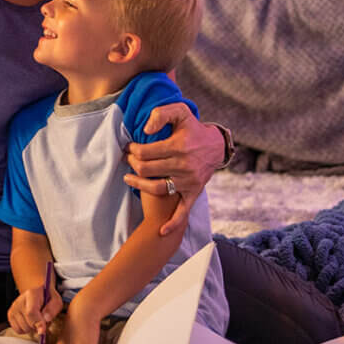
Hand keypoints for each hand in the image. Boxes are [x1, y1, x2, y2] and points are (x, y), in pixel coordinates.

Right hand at [8, 285, 62, 337]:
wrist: (38, 292)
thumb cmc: (48, 297)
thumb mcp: (56, 300)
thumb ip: (52, 309)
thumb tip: (46, 319)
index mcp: (31, 294)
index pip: (31, 312)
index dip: (37, 323)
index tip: (42, 331)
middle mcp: (19, 300)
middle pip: (27, 323)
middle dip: (37, 326)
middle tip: (43, 320)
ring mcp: (13, 308)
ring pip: (23, 329)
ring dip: (32, 328)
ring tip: (36, 320)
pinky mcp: (10, 314)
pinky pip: (18, 330)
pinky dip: (25, 329)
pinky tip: (29, 322)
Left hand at [124, 105, 223, 235]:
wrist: (216, 146)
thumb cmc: (193, 128)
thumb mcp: (180, 112)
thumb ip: (161, 114)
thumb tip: (145, 130)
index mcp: (178, 146)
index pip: (145, 151)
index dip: (132, 150)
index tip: (129, 148)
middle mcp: (183, 165)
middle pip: (147, 169)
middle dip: (132, 163)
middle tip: (127, 159)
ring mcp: (188, 181)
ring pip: (156, 188)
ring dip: (138, 184)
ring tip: (128, 178)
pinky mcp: (193, 192)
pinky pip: (183, 211)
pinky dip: (172, 223)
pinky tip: (160, 231)